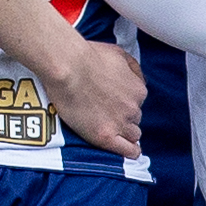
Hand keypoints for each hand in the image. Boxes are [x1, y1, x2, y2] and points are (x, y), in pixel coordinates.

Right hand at [26, 32, 145, 157]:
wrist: (68, 67)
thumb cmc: (87, 56)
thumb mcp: (119, 53)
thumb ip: (133, 67)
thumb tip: (138, 77)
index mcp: (138, 89)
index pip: (137, 103)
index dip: (125, 103)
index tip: (114, 103)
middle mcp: (133, 108)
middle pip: (134, 119)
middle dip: (124, 117)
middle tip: (106, 114)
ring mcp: (120, 123)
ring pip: (132, 135)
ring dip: (124, 133)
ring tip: (110, 130)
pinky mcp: (105, 137)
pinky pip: (127, 151)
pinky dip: (129, 151)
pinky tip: (127, 151)